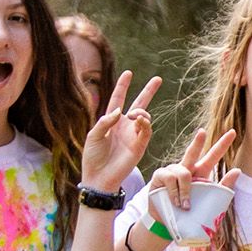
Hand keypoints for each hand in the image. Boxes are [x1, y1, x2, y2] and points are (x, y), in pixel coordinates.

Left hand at [81, 71, 161, 191]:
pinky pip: (147, 130)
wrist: (99, 177)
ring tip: (137, 115)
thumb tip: (120, 111)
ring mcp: (133, 135)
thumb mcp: (93, 135)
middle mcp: (124, 126)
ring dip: (142, 111)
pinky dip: (145, 123)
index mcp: (111, 121)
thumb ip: (105, 121)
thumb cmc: (93, 157)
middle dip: (148, 91)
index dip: (123, 86)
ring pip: (144, 116)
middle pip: (139, 104)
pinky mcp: (139, 145)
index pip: (119, 99)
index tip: (129, 73)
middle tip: (158, 79)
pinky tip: (141, 120)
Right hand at [146, 127, 238, 214]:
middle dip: (197, 142)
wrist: (167, 222)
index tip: (233, 132)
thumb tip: (237, 170)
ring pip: (184, 173)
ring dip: (186, 191)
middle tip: (202, 132)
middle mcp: (186, 168)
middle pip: (193, 152)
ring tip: (185, 206)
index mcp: (200, 173)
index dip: (222, 145)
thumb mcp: (209, 200)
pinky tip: (175, 202)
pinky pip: (171, 179)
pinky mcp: (160, 176)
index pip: (213, 156)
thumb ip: (224, 186)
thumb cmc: (189, 211)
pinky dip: (175, 192)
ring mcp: (172, 171)